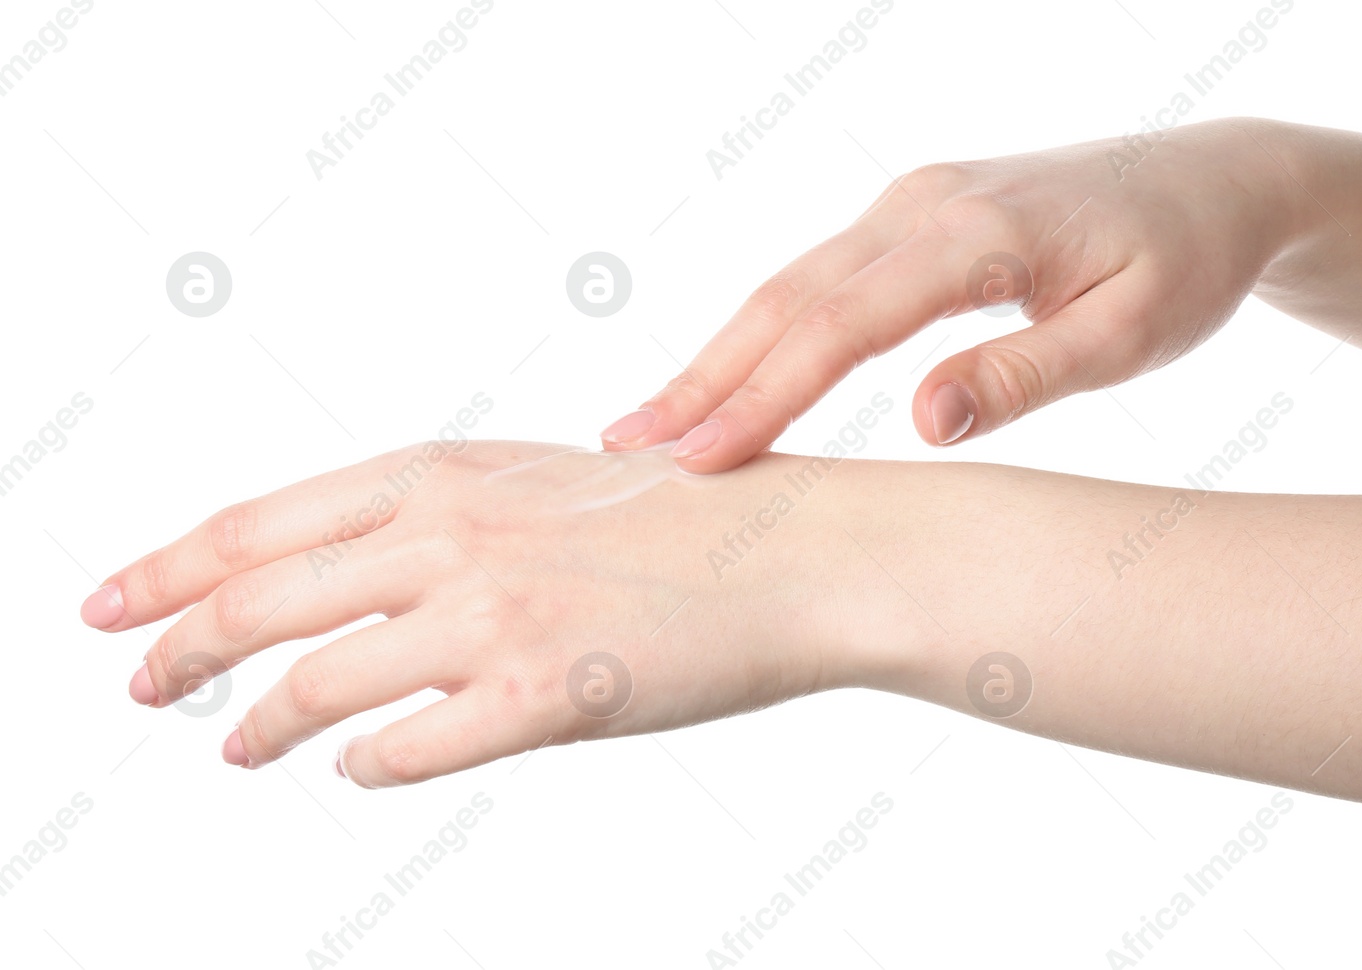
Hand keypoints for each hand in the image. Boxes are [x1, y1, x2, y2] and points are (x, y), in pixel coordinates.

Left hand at [77, 441, 863, 786]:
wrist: (794, 552)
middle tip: (137, 685)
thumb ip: (434, 518)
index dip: (166, 569)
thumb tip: (337, 578)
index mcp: (442, 475)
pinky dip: (368, 765)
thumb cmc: (678, 516)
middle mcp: (451, 536)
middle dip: (176, 649)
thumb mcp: (534, 483)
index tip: (109, 604)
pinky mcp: (543, 696)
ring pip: (317, 684)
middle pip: (259, 602)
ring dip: (259, 722)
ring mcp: (493, 616)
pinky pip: (410, 750)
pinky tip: (359, 768)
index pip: (259, 523)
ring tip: (235, 743)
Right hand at [600, 117, 1297, 471]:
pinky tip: (730, 374)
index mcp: (978, 233)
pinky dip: (766, 331)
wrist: (1217, 180)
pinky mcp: (915, 215)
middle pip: (790, 295)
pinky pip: (822, 276)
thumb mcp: (1133, 334)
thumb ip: (1026, 372)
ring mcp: (914, 202)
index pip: (843, 324)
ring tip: (650, 423)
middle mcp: (927, 205)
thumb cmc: (1185, 264)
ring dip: (720, 353)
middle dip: (704, 374)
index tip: (697, 458)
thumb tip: (923, 423)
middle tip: (624, 447)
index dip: (764, 393)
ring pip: (793, 282)